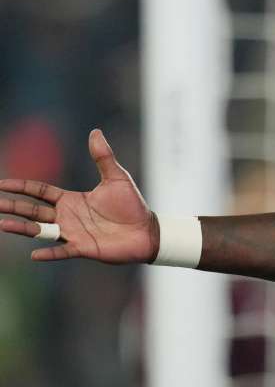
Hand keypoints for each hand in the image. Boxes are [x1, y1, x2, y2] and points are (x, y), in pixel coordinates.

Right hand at [0, 129, 158, 263]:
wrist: (148, 230)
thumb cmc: (132, 205)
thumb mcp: (116, 177)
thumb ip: (103, 157)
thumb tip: (95, 131)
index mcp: (71, 200)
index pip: (39, 191)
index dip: (21, 187)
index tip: (0, 184)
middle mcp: (67, 216)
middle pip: (33, 211)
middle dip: (12, 206)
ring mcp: (73, 233)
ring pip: (41, 231)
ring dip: (22, 228)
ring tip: (3, 224)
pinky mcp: (84, 248)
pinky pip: (62, 251)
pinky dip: (49, 253)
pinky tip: (34, 254)